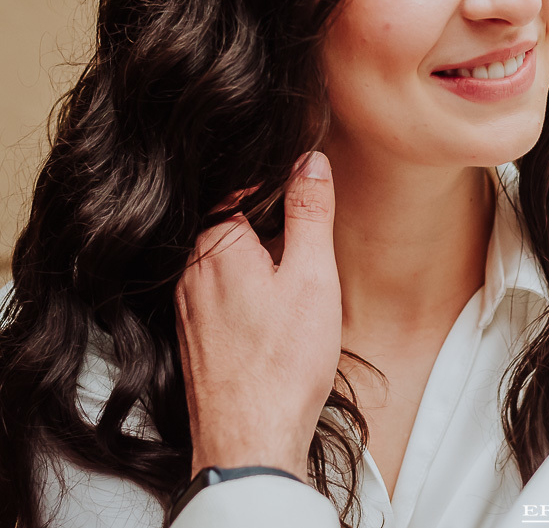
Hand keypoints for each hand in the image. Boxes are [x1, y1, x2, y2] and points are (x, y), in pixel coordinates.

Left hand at [175, 152, 341, 479]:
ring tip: (295, 279)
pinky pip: (218, 290)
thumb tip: (309, 161)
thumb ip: (310, 212)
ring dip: (259, 259)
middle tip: (308, 238)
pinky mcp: (192, 334)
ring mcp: (186, 304)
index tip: (306, 187)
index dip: (277, 181)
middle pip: (231, 221)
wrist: (250, 438)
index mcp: (215, 244)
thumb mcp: (312, 275)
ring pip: (224, 258)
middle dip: (270, 222)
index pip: (240, 186)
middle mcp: (189, 270)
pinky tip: (272, 313)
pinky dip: (246, 288)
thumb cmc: (283, 363)